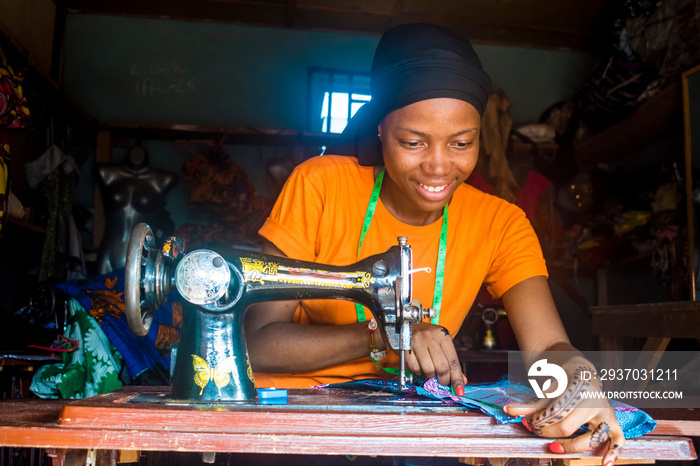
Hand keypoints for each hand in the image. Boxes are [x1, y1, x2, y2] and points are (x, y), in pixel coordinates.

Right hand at [403, 322, 466, 394]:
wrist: (405, 324)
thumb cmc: (426, 336)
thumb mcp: (441, 344)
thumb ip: (451, 362)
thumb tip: (462, 381)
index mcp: (443, 335)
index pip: (453, 361)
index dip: (457, 378)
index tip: (459, 390)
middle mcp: (431, 337)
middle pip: (442, 367)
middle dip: (443, 379)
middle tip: (442, 382)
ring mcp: (418, 341)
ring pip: (428, 369)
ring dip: (430, 376)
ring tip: (429, 372)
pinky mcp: (406, 347)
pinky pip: (415, 368)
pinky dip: (418, 372)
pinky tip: (419, 367)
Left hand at [504, 357, 624, 465]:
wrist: (581, 370)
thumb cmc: (561, 380)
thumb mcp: (546, 388)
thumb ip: (530, 403)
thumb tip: (508, 409)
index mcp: (577, 388)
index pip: (554, 412)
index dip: (538, 421)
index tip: (528, 423)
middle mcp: (593, 401)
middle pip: (567, 427)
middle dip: (547, 432)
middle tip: (537, 430)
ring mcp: (605, 412)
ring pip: (592, 437)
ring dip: (571, 446)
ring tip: (553, 447)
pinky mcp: (613, 421)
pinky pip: (618, 439)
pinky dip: (614, 452)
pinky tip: (605, 464)